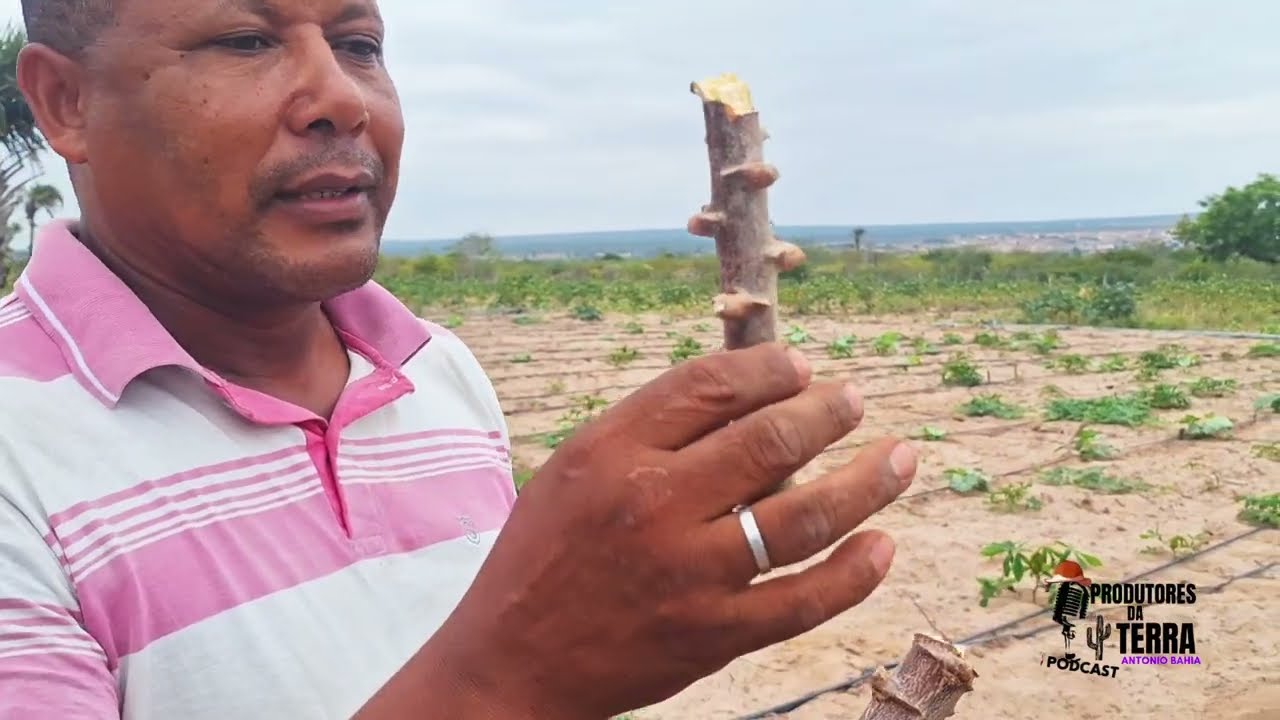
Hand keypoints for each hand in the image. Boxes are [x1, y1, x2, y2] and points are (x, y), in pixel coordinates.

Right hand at [422, 342, 915, 718]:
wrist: (512, 661)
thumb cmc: (544, 553)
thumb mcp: (575, 469)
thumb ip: (650, 431)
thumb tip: (748, 393)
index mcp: (612, 453)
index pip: (708, 385)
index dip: (769, 369)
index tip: (800, 367)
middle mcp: (653, 506)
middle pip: (768, 442)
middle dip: (828, 413)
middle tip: (854, 401)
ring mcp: (688, 575)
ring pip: (802, 518)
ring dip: (864, 484)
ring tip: (901, 459)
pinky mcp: (712, 636)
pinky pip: (801, 601)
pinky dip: (852, 575)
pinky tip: (883, 545)